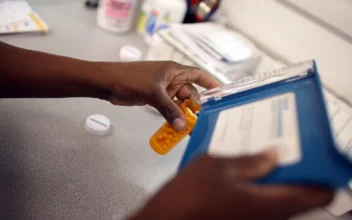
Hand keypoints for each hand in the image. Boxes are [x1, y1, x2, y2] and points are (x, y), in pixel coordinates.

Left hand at [103, 61, 219, 129]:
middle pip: (189, 92)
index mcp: (174, 70)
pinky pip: (169, 107)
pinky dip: (173, 115)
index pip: (197, 74)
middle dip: (195, 106)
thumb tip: (183, 126)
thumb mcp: (154, 94)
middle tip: (201, 121)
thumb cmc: (131, 80)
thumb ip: (169, 110)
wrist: (108, 83)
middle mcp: (171, 79)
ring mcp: (163, 89)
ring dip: (183, 113)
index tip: (220, 93)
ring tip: (190, 128)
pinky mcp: (155, 98)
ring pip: (179, 102)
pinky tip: (176, 126)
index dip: (209, 82)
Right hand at [130, 150, 333, 219]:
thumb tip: (273, 155)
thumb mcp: (216, 166)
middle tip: (287, 148)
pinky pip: (264, 202)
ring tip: (264, 154)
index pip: (318, 192)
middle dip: (297, 169)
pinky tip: (246, 170)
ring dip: (277, 176)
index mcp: (268, 204)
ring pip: (282, 198)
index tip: (315, 154)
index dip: (322, 172)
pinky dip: (262, 185)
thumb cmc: (186, 198)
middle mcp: (268, 217)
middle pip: (301, 194)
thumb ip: (249, 160)